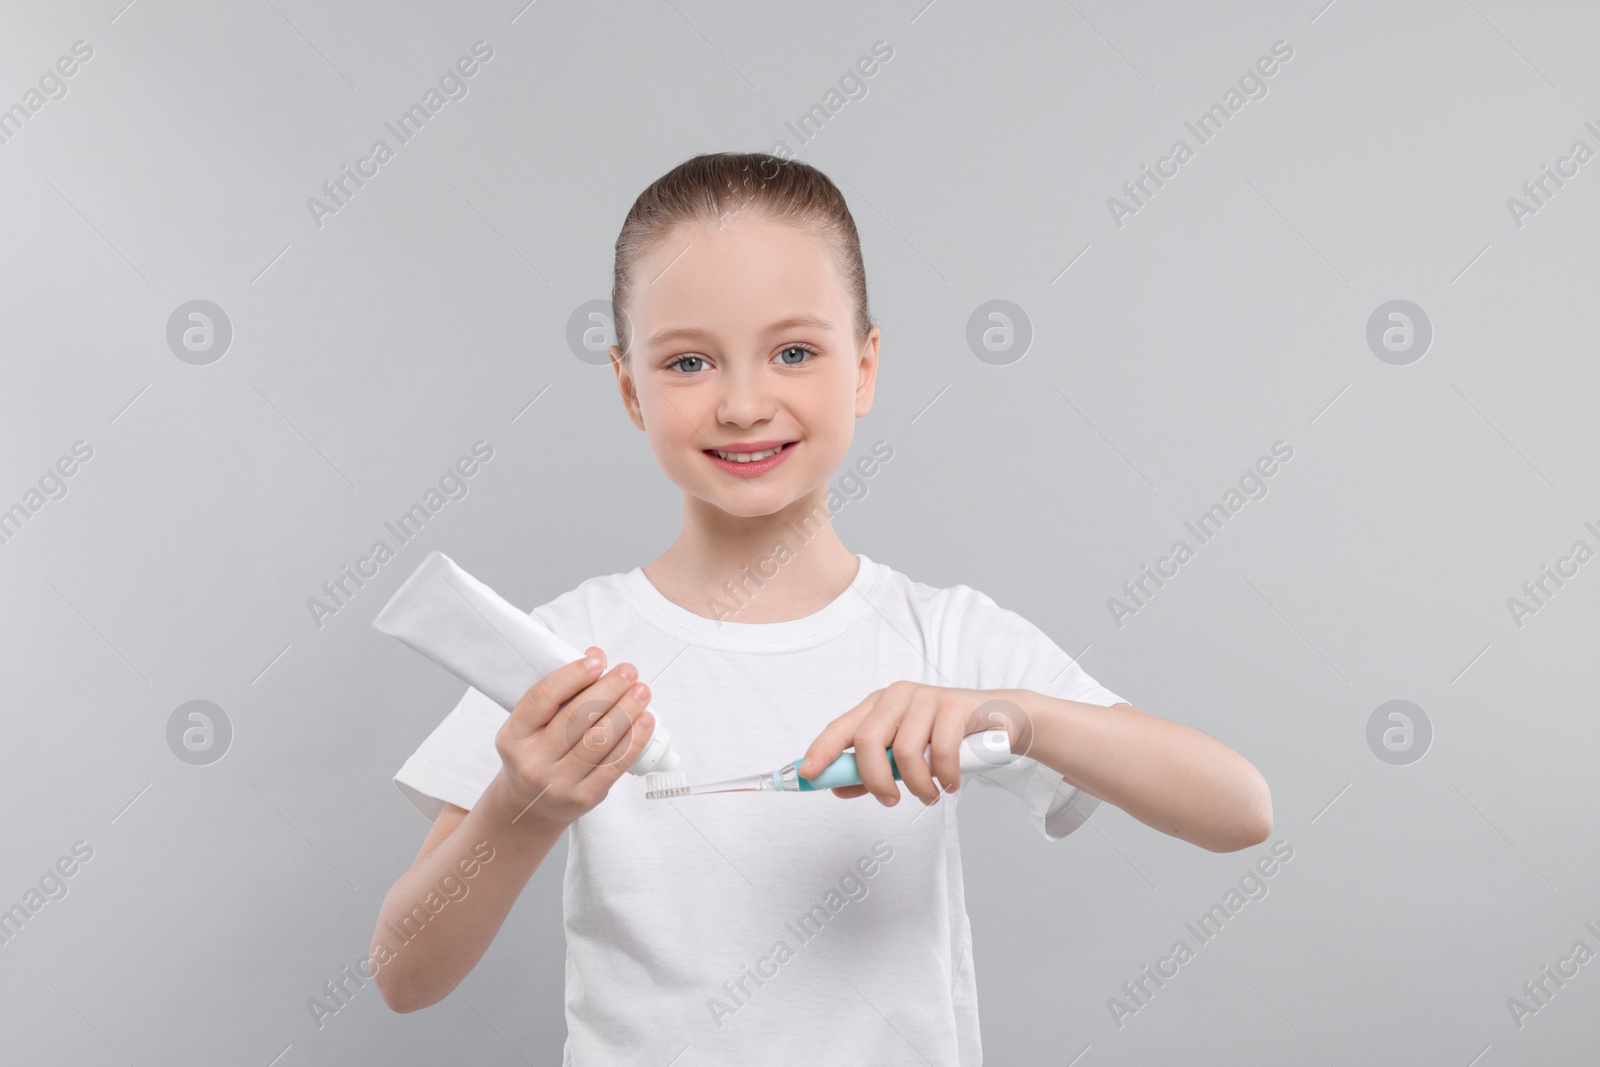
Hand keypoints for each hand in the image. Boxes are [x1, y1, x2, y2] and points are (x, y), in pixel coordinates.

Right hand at [493, 647, 656, 830]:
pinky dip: (634, 739)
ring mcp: (558, 783)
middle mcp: (532, 761)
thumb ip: (561, 691)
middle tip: (628, 672)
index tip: (596, 661)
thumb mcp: (532, 725)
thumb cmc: (535, 755)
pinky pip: (615, 764)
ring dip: (627, 710)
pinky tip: (645, 720)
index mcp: (513, 736)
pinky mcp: (585, 797)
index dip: (572, 675)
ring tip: (641, 691)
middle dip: (609, 690)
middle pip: (577, 717)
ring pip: (600, 740)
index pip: (543, 697)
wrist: (529, 807)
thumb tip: (595, 657)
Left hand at [796, 682, 1032, 806]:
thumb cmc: (946, 738)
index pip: (840, 728)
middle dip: (875, 781)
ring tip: (931, 793)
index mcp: (877, 707)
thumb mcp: (905, 757)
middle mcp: (897, 696)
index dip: (820, 751)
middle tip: (891, 801)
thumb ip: (873, 772)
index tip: (807, 775)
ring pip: (904, 752)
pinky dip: (945, 776)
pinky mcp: (953, 704)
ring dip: (918, 785)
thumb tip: (838, 787)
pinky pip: (939, 751)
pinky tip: (952, 782)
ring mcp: (925, 698)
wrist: (998, 720)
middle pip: (867, 741)